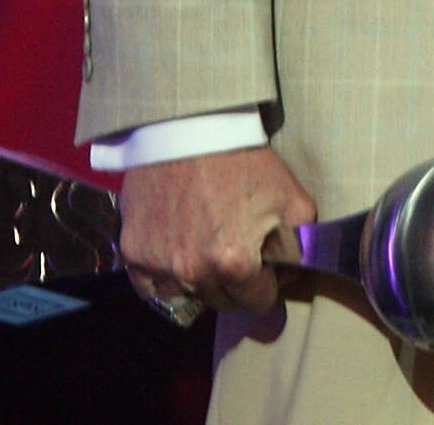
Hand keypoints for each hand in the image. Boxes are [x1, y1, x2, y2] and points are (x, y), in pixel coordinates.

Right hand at [119, 145, 316, 318]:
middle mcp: (192, 274)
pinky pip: (152, 287)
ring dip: (201, 281)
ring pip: (188, 296)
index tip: (268, 267)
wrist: (189, 131)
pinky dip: (166, 277)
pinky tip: (180, 251)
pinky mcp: (132, 254)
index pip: (259, 303)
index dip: (269, 285)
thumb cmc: (245, 163)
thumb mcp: (292, 199)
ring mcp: (158, 266)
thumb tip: (293, 275)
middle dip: (237, 284)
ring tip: (209, 246)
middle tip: (240, 251)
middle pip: (223, 302)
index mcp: (233, 264)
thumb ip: (301, 244)